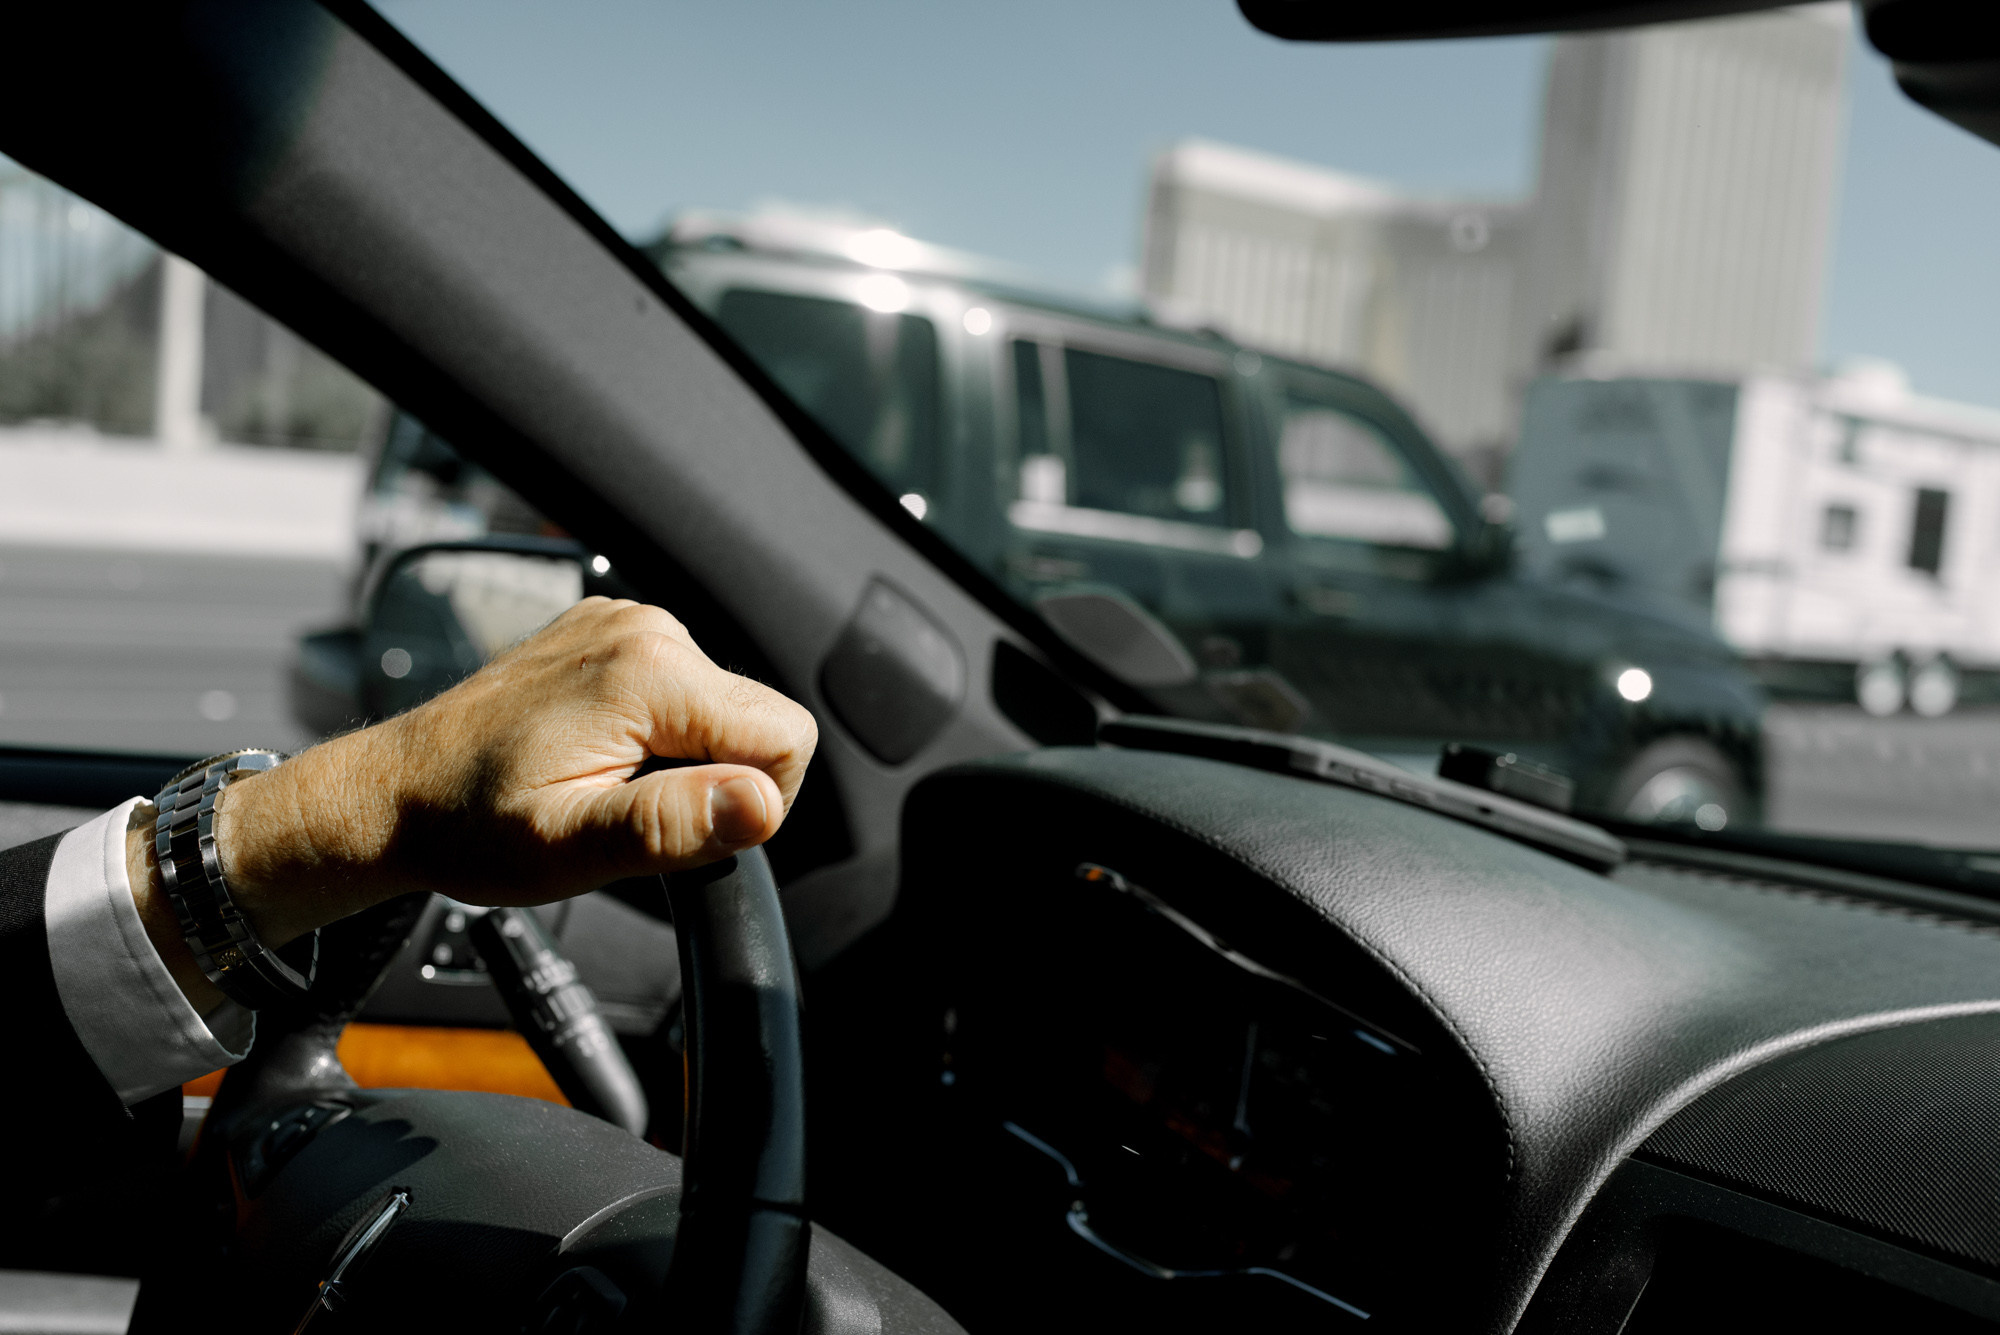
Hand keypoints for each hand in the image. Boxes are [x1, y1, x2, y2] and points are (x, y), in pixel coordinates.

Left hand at [129, 598, 818, 1011]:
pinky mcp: (613, 635)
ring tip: (604, 784)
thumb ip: (672, 824)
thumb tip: (760, 805)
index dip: (753, 803)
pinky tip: (597, 755)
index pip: (787, 738)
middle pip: (761, 718)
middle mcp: (645, 630)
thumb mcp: (571, 846)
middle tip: (631, 811)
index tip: (683, 827)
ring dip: (683, 758)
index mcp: (648, 674)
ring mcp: (626, 624)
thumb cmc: (468, 824)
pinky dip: (657, 733)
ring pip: (725, 707)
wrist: (394, 791)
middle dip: (717, 779)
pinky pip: (684, 689)